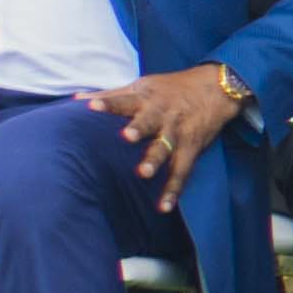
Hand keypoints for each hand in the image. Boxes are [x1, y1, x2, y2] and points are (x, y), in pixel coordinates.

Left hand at [84, 64, 250, 201]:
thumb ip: (110, 95)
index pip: (123, 100)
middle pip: (149, 122)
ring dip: (156, 159)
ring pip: (166, 147)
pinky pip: (182, 171)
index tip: (91, 106)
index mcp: (145, 98)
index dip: (108, 103)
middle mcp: (161, 114)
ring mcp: (177, 132)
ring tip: (145, 173)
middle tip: (127, 137)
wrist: (217, 88)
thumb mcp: (141, 86)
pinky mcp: (191, 147)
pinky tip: (163, 206)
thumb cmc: (171, 88)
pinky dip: (174, 189)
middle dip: (139, 129)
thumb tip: (75, 100)